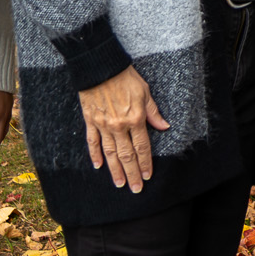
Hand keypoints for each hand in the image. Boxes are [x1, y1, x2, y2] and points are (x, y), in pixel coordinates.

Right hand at [79, 66, 169, 192]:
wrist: (100, 66)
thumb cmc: (125, 76)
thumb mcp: (144, 92)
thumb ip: (153, 112)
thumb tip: (164, 126)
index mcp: (135, 118)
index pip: (142, 147)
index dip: (145, 163)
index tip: (148, 175)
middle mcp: (119, 126)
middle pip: (127, 155)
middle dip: (132, 173)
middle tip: (135, 189)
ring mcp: (103, 125)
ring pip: (110, 153)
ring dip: (115, 170)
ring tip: (120, 184)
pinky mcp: (90, 121)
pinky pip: (93, 142)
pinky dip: (95, 155)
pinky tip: (98, 166)